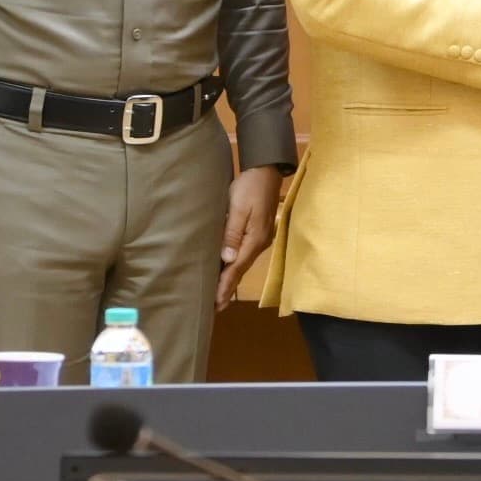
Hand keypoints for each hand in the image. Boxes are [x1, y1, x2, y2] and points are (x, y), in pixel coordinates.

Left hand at [217, 166, 284, 307]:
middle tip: (214, 309)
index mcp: (254, 240)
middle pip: (240, 271)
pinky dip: (233, 267)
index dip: (224, 287)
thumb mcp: (238, 207)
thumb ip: (231, 233)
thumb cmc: (250, 186)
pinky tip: (227, 270)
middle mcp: (258, 244)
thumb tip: (227, 259)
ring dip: (230, 279)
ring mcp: (259, 239)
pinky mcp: (257, 233)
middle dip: (227, 289)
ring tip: (218, 295)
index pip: (235, 269)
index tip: (215, 304)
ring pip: (241, 264)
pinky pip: (243, 255)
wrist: (266, 171)